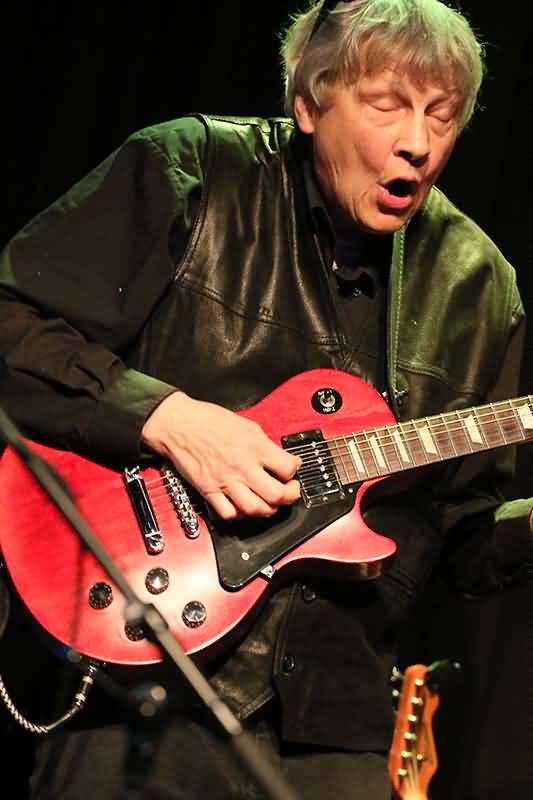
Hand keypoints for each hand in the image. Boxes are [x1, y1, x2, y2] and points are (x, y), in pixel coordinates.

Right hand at [141, 392, 301, 519]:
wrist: (177, 424)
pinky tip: (244, 505)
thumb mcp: (246, 424)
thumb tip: (278, 459)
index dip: (295, 470)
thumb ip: (263, 445)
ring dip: (268, 509)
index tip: (293, 469)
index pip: (287, 467)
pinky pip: (229, 513)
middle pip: (276, 494)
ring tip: (270, 502)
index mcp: (253, 445)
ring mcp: (225, 480)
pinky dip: (240, 514)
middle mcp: (241, 465)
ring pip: (255, 509)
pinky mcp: (208, 490)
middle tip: (290, 491)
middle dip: (289, 496)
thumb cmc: (207, 420)